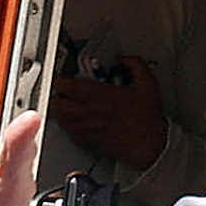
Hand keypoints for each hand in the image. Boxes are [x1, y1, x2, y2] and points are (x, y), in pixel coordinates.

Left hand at [45, 56, 168, 168]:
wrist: (148, 145)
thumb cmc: (147, 120)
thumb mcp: (148, 84)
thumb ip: (136, 65)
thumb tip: (124, 59)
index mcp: (100, 96)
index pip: (67, 85)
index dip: (61, 79)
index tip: (64, 76)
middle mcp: (90, 112)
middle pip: (58, 102)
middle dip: (57, 95)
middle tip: (62, 91)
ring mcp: (87, 128)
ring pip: (60, 118)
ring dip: (60, 109)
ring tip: (65, 104)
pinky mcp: (88, 141)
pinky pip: (68, 132)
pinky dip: (67, 124)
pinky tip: (74, 120)